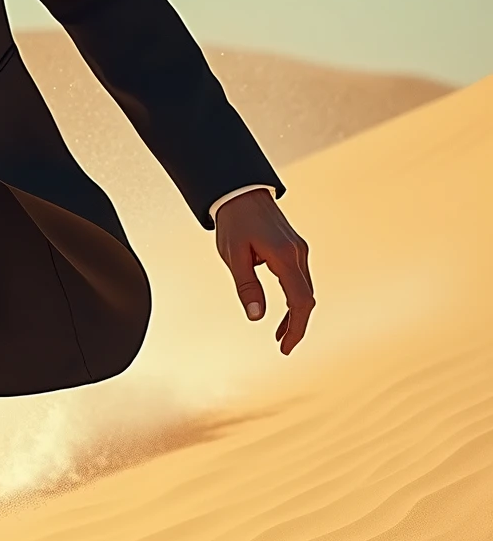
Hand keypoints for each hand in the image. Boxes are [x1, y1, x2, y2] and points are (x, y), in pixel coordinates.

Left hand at [214, 188, 313, 354]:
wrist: (241, 192)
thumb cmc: (233, 222)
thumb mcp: (233, 256)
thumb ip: (247, 286)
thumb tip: (256, 317)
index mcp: (284, 256)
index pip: (300, 301)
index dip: (296, 327)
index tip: (286, 348)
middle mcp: (298, 254)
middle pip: (306, 298)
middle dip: (297, 326)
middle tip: (283, 347)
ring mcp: (299, 250)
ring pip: (304, 290)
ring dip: (295, 314)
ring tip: (280, 336)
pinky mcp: (295, 249)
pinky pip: (299, 280)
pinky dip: (293, 299)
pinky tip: (282, 313)